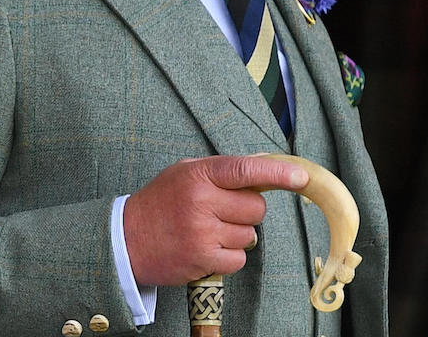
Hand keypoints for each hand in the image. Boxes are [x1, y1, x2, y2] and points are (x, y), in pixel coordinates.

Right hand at [123, 155, 308, 286]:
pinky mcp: (203, 259)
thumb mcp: (183, 174)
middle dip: (246, 212)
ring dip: (236, 235)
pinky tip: (206, 248)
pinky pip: (239, 258)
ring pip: (249, 235)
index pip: (244, 169)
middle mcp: (201, 201)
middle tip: (220, 212)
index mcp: (197, 175)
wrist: (126, 240)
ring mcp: (203, 231)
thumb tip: (264, 168)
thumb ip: (220, 172)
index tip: (301, 177)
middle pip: (256, 208)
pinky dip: (228, 256)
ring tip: (207, 231)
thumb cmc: (159, 203)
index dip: (276, 173)